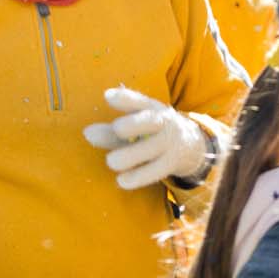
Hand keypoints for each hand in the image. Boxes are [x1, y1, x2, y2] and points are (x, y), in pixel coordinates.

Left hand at [82, 87, 214, 190]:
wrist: (191, 146)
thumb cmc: (152, 134)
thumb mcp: (135, 128)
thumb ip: (110, 132)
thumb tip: (87, 133)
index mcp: (151, 108)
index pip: (138, 101)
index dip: (124, 98)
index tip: (108, 96)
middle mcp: (163, 122)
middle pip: (149, 120)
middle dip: (132, 124)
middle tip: (117, 130)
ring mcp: (169, 142)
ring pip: (151, 148)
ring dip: (130, 155)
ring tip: (111, 162)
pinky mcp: (172, 162)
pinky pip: (155, 170)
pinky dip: (138, 176)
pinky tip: (121, 181)